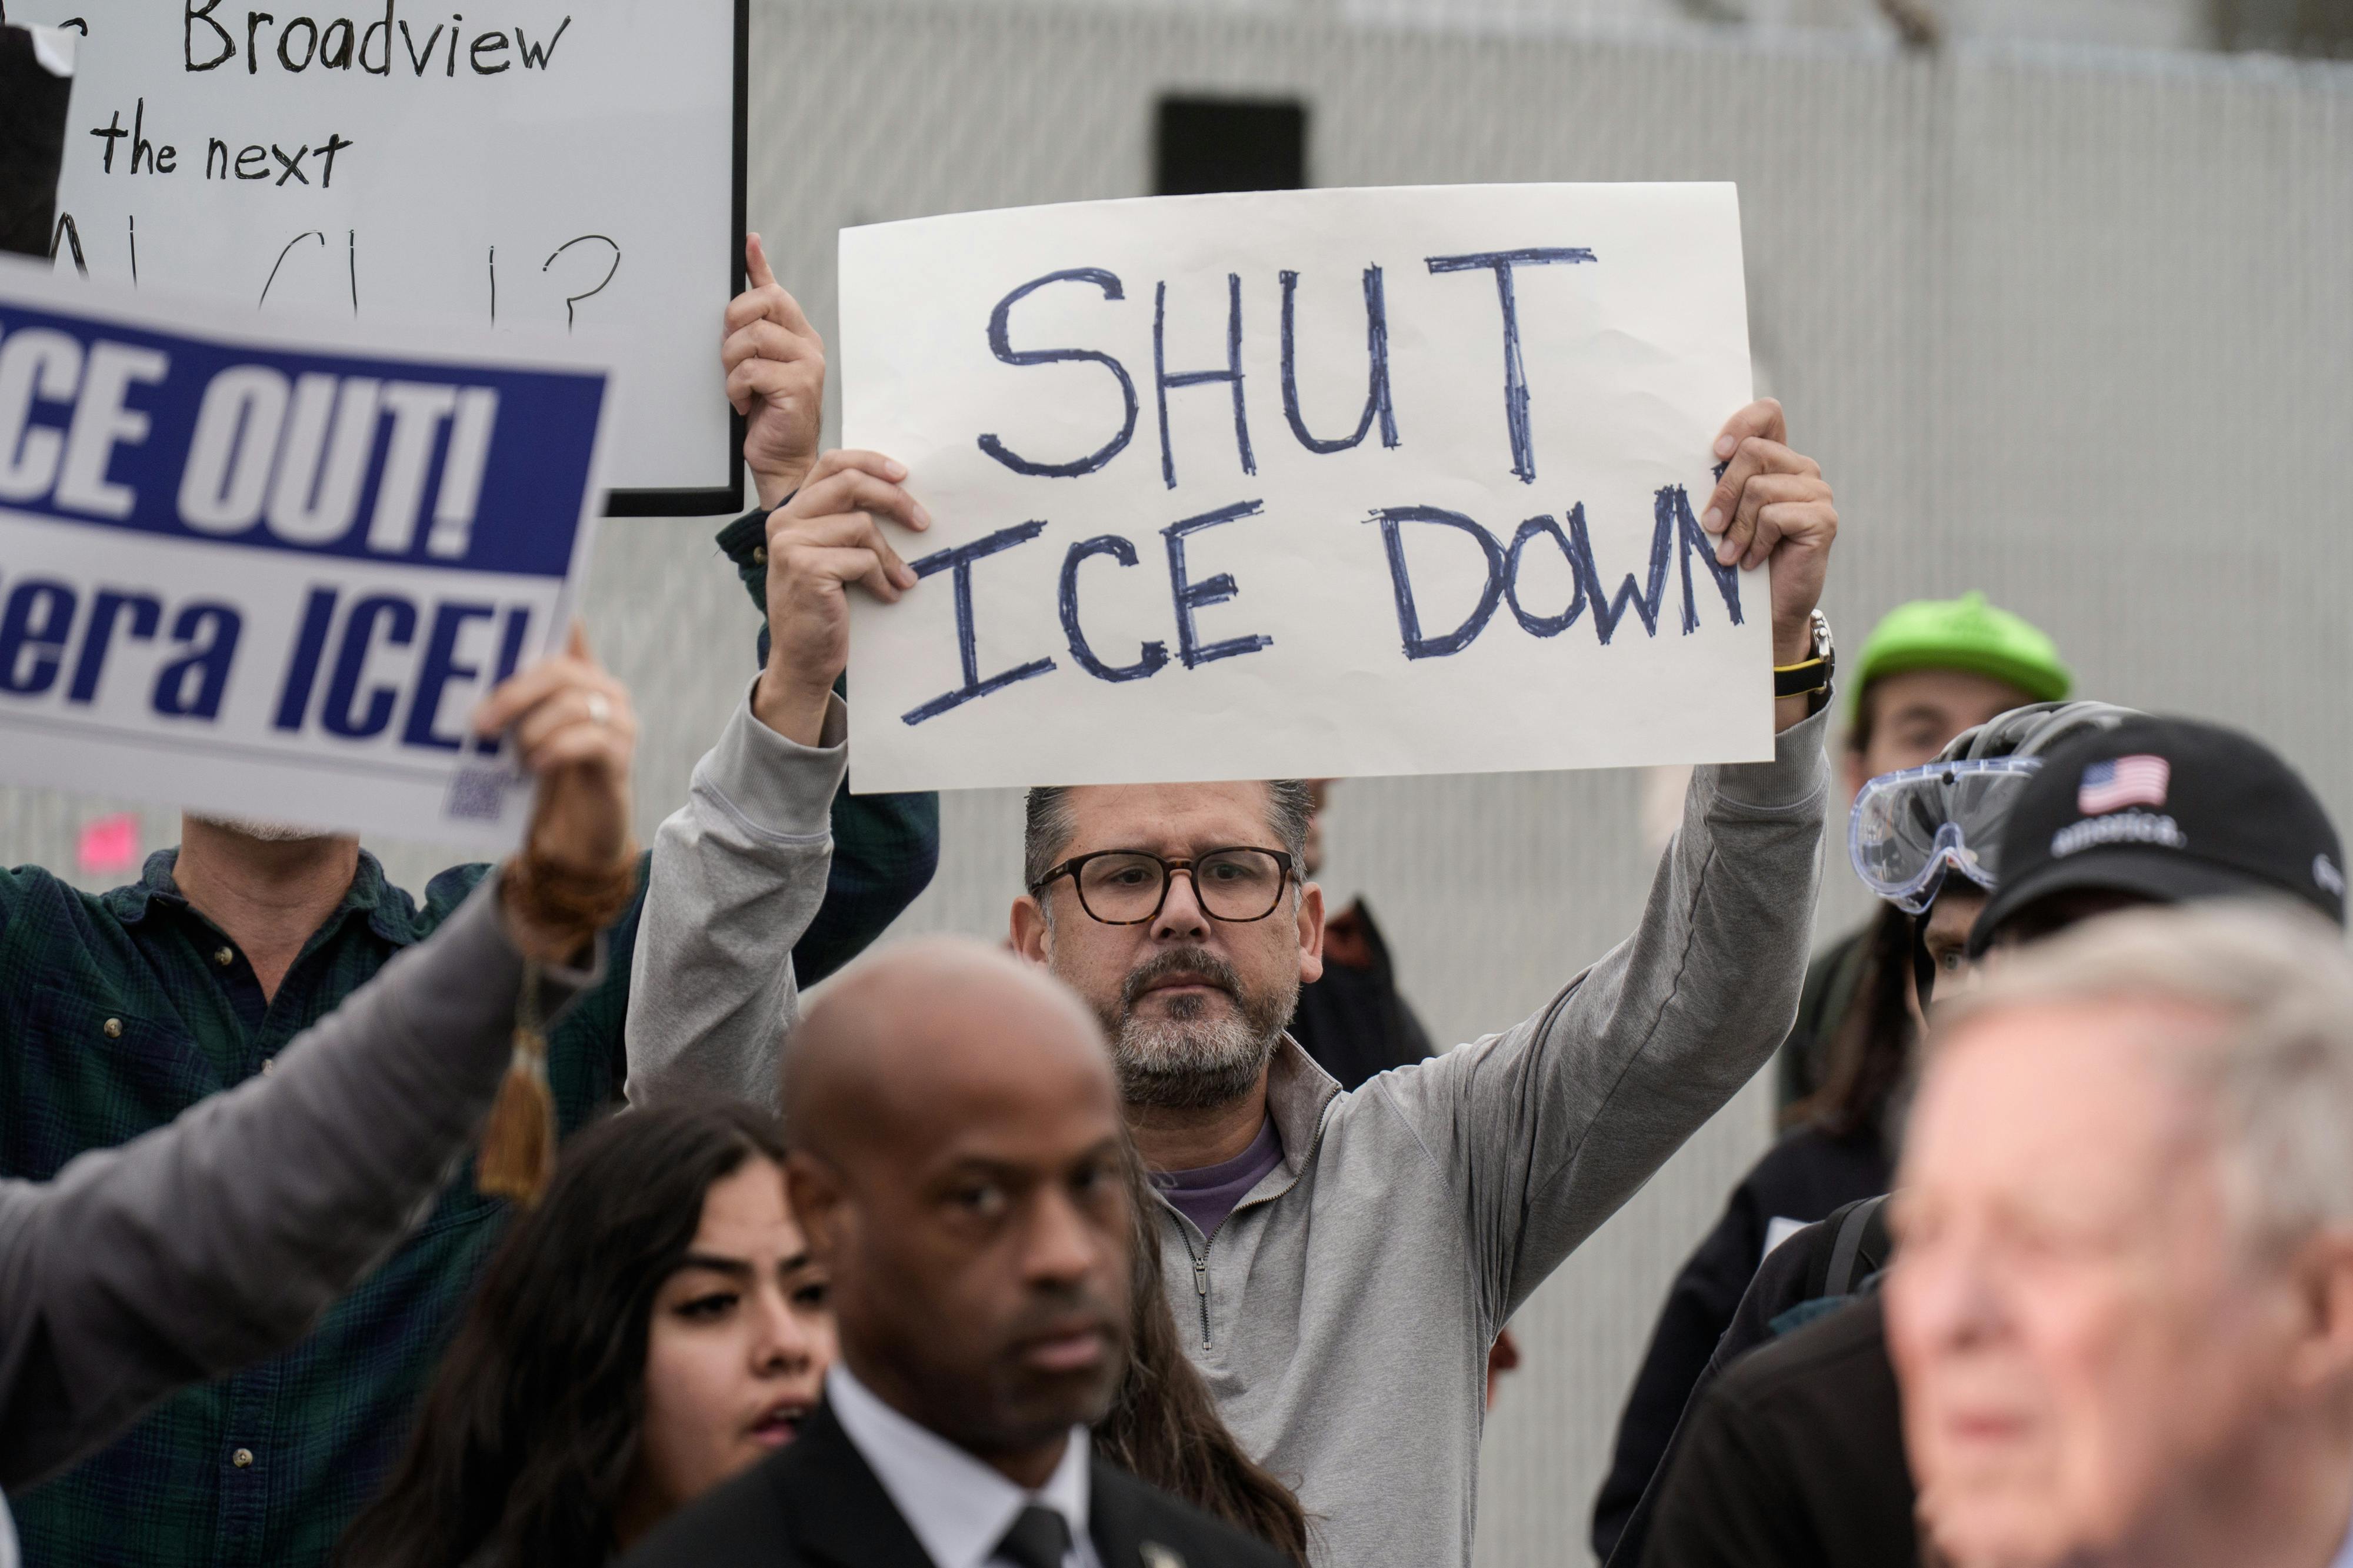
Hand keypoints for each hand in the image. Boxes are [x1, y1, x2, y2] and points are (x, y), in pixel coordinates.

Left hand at [471, 622, 635, 879]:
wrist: (578, 834)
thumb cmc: (545, 778)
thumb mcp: (523, 735)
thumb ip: (511, 706)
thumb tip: (470, 687)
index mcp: (581, 678)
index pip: (570, 638)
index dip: (557, 622)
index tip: (529, 612)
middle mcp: (606, 692)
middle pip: (561, 672)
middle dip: (514, 693)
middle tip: (481, 723)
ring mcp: (619, 723)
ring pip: (574, 704)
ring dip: (532, 729)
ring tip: (514, 755)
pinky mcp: (621, 757)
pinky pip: (590, 740)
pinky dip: (556, 750)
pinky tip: (535, 765)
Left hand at [725, 233, 825, 509]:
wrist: (783, 462)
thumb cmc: (768, 417)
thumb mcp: (755, 368)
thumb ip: (750, 334)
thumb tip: (740, 299)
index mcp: (797, 337)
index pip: (776, 291)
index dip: (759, 265)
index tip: (748, 241)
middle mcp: (807, 345)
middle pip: (764, 303)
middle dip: (734, 323)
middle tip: (730, 353)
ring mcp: (807, 364)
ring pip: (752, 336)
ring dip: (731, 362)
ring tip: (736, 385)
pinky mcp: (799, 386)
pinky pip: (751, 369)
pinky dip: (736, 387)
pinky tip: (742, 402)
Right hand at [753, 449, 929, 746]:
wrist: (801, 658)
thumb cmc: (819, 607)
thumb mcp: (827, 555)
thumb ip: (842, 523)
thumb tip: (895, 494)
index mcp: (791, 511)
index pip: (831, 463)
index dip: (870, 462)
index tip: (903, 476)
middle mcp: (785, 521)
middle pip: (850, 484)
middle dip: (894, 500)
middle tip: (922, 522)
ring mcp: (792, 544)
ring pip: (861, 525)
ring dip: (890, 556)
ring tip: (902, 578)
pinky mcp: (808, 569)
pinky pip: (863, 560)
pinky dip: (882, 579)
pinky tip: (886, 595)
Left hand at [1697, 398, 1838, 667]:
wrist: (1765, 610)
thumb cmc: (1737, 559)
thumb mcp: (1723, 516)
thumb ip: (1718, 484)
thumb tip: (1680, 462)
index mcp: (1777, 459)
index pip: (1767, 414)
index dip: (1740, 424)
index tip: (1714, 454)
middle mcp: (1801, 469)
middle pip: (1753, 452)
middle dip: (1723, 492)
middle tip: (1711, 526)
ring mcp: (1817, 492)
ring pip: (1760, 487)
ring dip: (1736, 527)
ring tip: (1729, 555)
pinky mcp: (1824, 519)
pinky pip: (1775, 516)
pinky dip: (1755, 542)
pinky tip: (1752, 562)